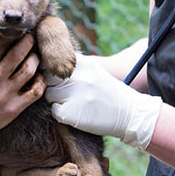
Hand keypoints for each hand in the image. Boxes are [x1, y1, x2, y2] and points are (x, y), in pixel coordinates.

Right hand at [0, 34, 43, 144]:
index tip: (14, 30)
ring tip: (35, 53)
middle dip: (26, 42)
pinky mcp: (14, 108)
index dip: (8, 36)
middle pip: (16, 55)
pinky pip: (34, 92)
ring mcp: (6, 96)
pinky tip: (39, 75)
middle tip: (31, 35)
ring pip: (28, 71)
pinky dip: (40, 81)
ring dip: (34, 59)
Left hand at [45, 54, 161, 149]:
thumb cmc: (108, 92)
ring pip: (49, 94)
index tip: (58, 78)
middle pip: (48, 77)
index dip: (52, 70)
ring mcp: (74, 95)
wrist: (130, 114)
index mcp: (83, 64)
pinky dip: (61, 114)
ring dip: (57, 100)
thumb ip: (73, 66)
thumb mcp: (93, 71)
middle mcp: (77, 77)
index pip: (53, 61)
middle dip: (53, 85)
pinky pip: (54, 111)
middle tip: (68, 93)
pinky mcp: (70, 113)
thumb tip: (45, 63)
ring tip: (74, 103)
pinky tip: (76, 114)